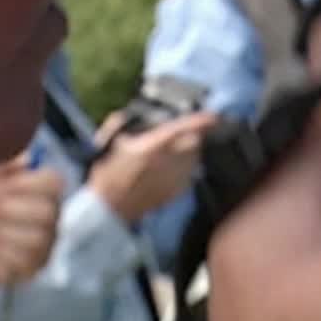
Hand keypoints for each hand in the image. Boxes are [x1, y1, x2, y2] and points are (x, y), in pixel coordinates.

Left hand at [0, 155, 63, 295]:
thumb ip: (3, 162)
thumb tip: (28, 157)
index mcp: (40, 189)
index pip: (55, 181)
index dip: (32, 182)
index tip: (7, 185)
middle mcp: (49, 215)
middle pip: (50, 211)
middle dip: (19, 209)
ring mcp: (43, 243)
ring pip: (40, 238)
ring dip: (11, 231)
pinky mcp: (32, 267)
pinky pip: (28, 261)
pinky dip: (8, 253)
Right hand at [87, 111, 217, 222]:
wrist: (110, 206)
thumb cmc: (109, 173)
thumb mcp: (112, 140)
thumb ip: (125, 122)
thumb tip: (137, 114)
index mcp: (152, 146)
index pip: (183, 128)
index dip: (199, 121)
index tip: (212, 116)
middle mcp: (168, 162)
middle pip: (195, 143)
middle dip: (193, 135)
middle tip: (184, 133)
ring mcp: (174, 178)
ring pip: (194, 159)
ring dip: (189, 152)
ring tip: (174, 151)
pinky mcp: (176, 192)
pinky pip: (189, 174)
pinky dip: (185, 168)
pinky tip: (170, 168)